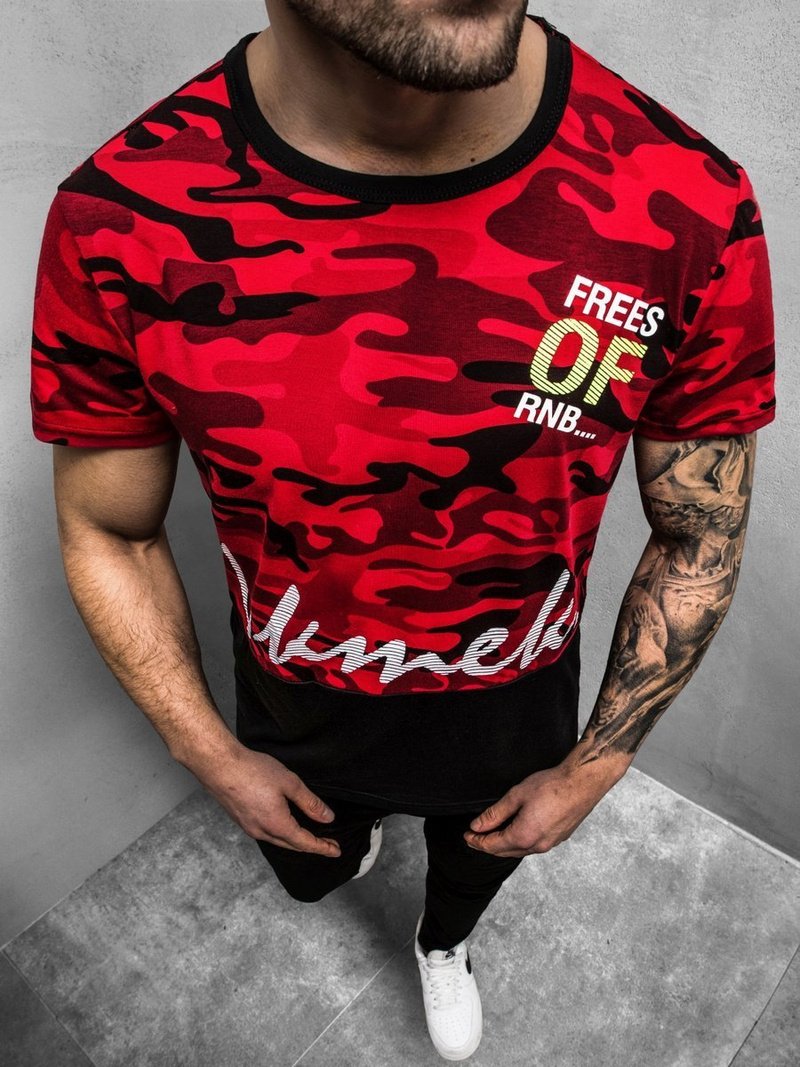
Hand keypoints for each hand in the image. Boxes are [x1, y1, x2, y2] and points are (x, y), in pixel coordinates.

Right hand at [190, 741, 340, 857]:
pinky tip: (284, 827)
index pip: (305, 843)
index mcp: (277, 825)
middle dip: (312, 847)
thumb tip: (327, 818)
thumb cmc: (253, 771)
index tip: (336, 851)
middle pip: (292, 846)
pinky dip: (281, 835)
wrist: (219, 765)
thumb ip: (310, 803)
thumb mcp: (289, 783)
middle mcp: (262, 832)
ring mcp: (249, 827)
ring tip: (309, 837)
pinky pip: (266, 834)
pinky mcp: (241, 820)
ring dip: (295, 842)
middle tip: (329, 846)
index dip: (322, 848)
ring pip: (278, 841)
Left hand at [463, 753, 628, 858]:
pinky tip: (516, 831)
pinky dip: (519, 842)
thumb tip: (477, 826)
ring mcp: (550, 844)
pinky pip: (533, 846)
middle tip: (474, 837)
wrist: (582, 783)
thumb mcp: (516, 796)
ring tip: (492, 834)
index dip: (476, 841)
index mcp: (523, 836)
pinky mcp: (558, 838)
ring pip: (520, 851)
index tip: (466, 836)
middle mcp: (537, 846)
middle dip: (487, 845)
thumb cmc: (552, 786)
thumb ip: (495, 814)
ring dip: (504, 845)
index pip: (492, 846)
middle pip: (505, 852)